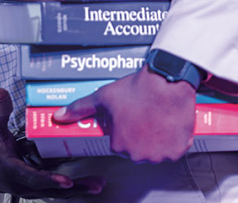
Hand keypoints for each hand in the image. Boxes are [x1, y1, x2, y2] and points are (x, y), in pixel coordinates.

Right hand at [0, 88, 103, 197]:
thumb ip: (0, 110)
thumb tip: (1, 91)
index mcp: (10, 169)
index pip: (30, 177)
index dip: (48, 180)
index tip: (66, 181)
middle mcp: (21, 184)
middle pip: (50, 190)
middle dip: (73, 188)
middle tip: (94, 185)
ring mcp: (31, 189)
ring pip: (56, 194)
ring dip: (78, 190)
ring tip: (98, 185)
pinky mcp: (38, 189)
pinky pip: (57, 192)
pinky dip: (74, 190)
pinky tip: (90, 185)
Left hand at [51, 66, 195, 162]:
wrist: (167, 82)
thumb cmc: (136, 90)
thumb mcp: (102, 98)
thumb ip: (79, 109)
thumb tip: (58, 116)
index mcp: (120, 146)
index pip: (118, 143)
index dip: (123, 129)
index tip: (128, 117)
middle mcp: (141, 155)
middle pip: (137, 149)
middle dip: (138, 136)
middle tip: (141, 115)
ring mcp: (161, 154)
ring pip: (155, 151)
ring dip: (155, 139)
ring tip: (154, 118)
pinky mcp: (179, 149)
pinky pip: (173, 149)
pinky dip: (171, 140)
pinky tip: (166, 123)